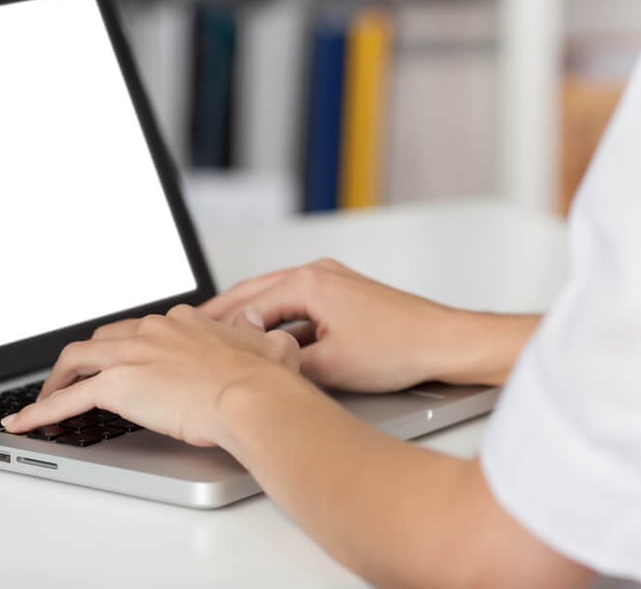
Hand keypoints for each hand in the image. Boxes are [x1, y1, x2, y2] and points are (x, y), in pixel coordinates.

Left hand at [1, 304, 314, 446]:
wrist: (252, 395)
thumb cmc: (264, 379)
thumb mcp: (271, 346)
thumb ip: (258, 336)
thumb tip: (257, 330)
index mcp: (183, 322)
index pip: (142, 330)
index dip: (128, 347)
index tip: (124, 360)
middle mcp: (152, 331)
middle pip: (103, 339)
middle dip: (87, 358)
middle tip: (77, 377)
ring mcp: (131, 356)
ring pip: (77, 359)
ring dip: (57, 379)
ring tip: (46, 399)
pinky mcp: (117, 386)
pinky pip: (67, 399)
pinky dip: (40, 411)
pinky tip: (25, 423)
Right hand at [200, 259, 476, 392]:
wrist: (446, 343)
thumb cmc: (401, 348)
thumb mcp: (330, 366)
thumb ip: (285, 362)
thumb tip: (258, 367)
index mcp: (309, 282)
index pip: (249, 303)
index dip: (220, 325)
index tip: (196, 337)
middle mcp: (319, 274)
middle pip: (256, 291)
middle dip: (225, 311)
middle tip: (194, 326)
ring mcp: (333, 282)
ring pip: (276, 297)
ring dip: (251, 315)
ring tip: (224, 333)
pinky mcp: (344, 296)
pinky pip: (298, 305)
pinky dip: (277, 319)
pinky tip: (267, 337)